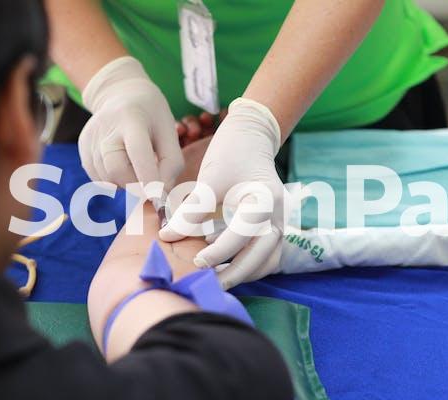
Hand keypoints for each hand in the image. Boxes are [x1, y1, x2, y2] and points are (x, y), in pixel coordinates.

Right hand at [79, 57, 183, 189]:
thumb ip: (171, 164)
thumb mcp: (170, 132)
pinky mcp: (82, 147)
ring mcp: (91, 137)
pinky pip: (97, 177)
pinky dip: (113, 181)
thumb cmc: (152, 116)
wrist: (122, 95)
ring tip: (137, 170)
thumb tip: (160, 195)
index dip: (149, 178)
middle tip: (149, 186)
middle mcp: (106, 127)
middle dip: (136, 186)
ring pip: (106, 178)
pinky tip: (123, 168)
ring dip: (126, 185)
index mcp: (132, 118)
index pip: (138, 152)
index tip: (159, 196)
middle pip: (116, 169)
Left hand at [160, 98, 286, 289]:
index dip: (218, 253)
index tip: (195, 262)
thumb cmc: (231, 152)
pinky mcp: (273, 226)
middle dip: (234, 274)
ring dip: (243, 273)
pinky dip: (248, 265)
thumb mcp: (210, 179)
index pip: (242, 236)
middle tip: (207, 285)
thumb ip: (192, 210)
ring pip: (266, 261)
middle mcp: (279, 216)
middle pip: (262, 257)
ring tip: (215, 280)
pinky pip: (265, 255)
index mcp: (265, 201)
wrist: (252, 136)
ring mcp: (279, 222)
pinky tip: (224, 265)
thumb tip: (168, 236)